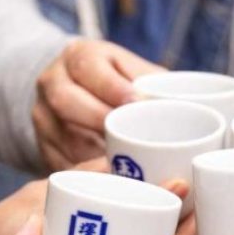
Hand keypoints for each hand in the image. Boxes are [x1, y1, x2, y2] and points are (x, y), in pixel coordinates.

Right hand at [33, 39, 163, 170]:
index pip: (89, 68)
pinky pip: (60, 161)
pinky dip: (85, 171)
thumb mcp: (133, 71)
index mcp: (78, 56)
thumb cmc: (118, 82)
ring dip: (91, 150)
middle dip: (97, 119)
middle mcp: (52, 82)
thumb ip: (155, 84)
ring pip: (62, 135)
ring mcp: (43, 115)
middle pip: (66, 101)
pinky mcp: (42, 144)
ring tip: (123, 161)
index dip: (112, 87)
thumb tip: (191, 103)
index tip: (134, 101)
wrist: (76, 91)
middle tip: (127, 135)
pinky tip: (107, 178)